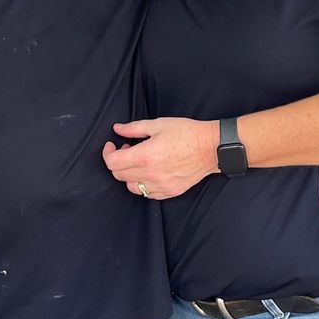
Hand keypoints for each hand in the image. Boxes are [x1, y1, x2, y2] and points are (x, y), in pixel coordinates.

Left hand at [102, 118, 219, 199]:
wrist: (211, 147)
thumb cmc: (186, 133)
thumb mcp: (158, 124)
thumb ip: (134, 128)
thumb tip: (117, 129)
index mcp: (145, 156)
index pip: (112, 162)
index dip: (108, 153)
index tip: (112, 145)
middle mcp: (150, 174)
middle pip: (119, 175)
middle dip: (118, 161)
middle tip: (128, 149)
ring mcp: (160, 185)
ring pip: (131, 187)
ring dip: (129, 175)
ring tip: (139, 162)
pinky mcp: (170, 191)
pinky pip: (148, 194)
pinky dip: (143, 184)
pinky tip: (150, 172)